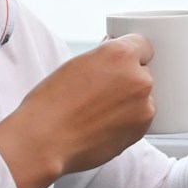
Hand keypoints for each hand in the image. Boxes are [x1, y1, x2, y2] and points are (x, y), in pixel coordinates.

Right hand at [0, 34, 155, 187]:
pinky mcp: (141, 130)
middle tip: (101, 92)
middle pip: (143, 73)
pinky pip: (140, 119)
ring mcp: (143, 106)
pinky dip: (127, 121)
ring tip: (98, 112)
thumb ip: (104, 58)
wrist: (44, 141)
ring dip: (129, 102)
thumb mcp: (76, 65)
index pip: (143, 45)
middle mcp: (138, 78)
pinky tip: (102, 124)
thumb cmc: (52, 104)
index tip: (122, 63)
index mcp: (121, 55)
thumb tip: (115, 57)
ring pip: (142, 98)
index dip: (129, 55)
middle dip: (127, 80)